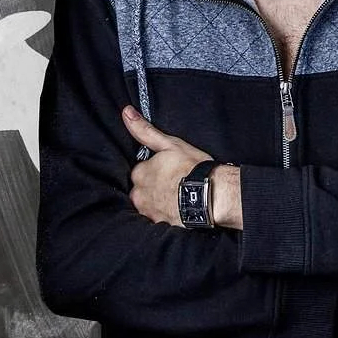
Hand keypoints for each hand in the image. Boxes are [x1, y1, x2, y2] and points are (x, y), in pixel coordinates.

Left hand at [122, 106, 211, 226]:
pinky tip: (179, 210)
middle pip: (142, 191)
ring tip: (178, 197)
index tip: (169, 170)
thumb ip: (145, 131)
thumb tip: (126, 112)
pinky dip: (167, 215)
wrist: (211, 195)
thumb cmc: (192, 167)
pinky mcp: (161, 225)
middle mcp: (139, 195)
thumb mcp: (169, 144)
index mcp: (139, 173)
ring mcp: (149, 212)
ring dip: (160, 202)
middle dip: (154, 188)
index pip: (141, 171)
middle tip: (175, 184)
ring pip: (150, 206)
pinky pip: (160, 219)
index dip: (155, 170)